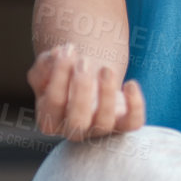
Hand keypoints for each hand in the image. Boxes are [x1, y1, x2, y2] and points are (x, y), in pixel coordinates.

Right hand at [28, 43, 146, 140]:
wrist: (90, 79)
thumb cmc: (66, 74)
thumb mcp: (49, 66)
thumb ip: (46, 63)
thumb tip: (56, 55)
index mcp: (50, 119)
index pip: (54, 102)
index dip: (60, 75)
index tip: (68, 49)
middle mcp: (73, 130)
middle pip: (77, 121)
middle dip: (81, 89)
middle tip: (85, 61)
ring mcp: (99, 129)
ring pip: (104, 123)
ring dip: (106, 94)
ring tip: (106, 69)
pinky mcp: (123, 124)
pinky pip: (132, 123)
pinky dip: (135, 105)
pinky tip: (130, 84)